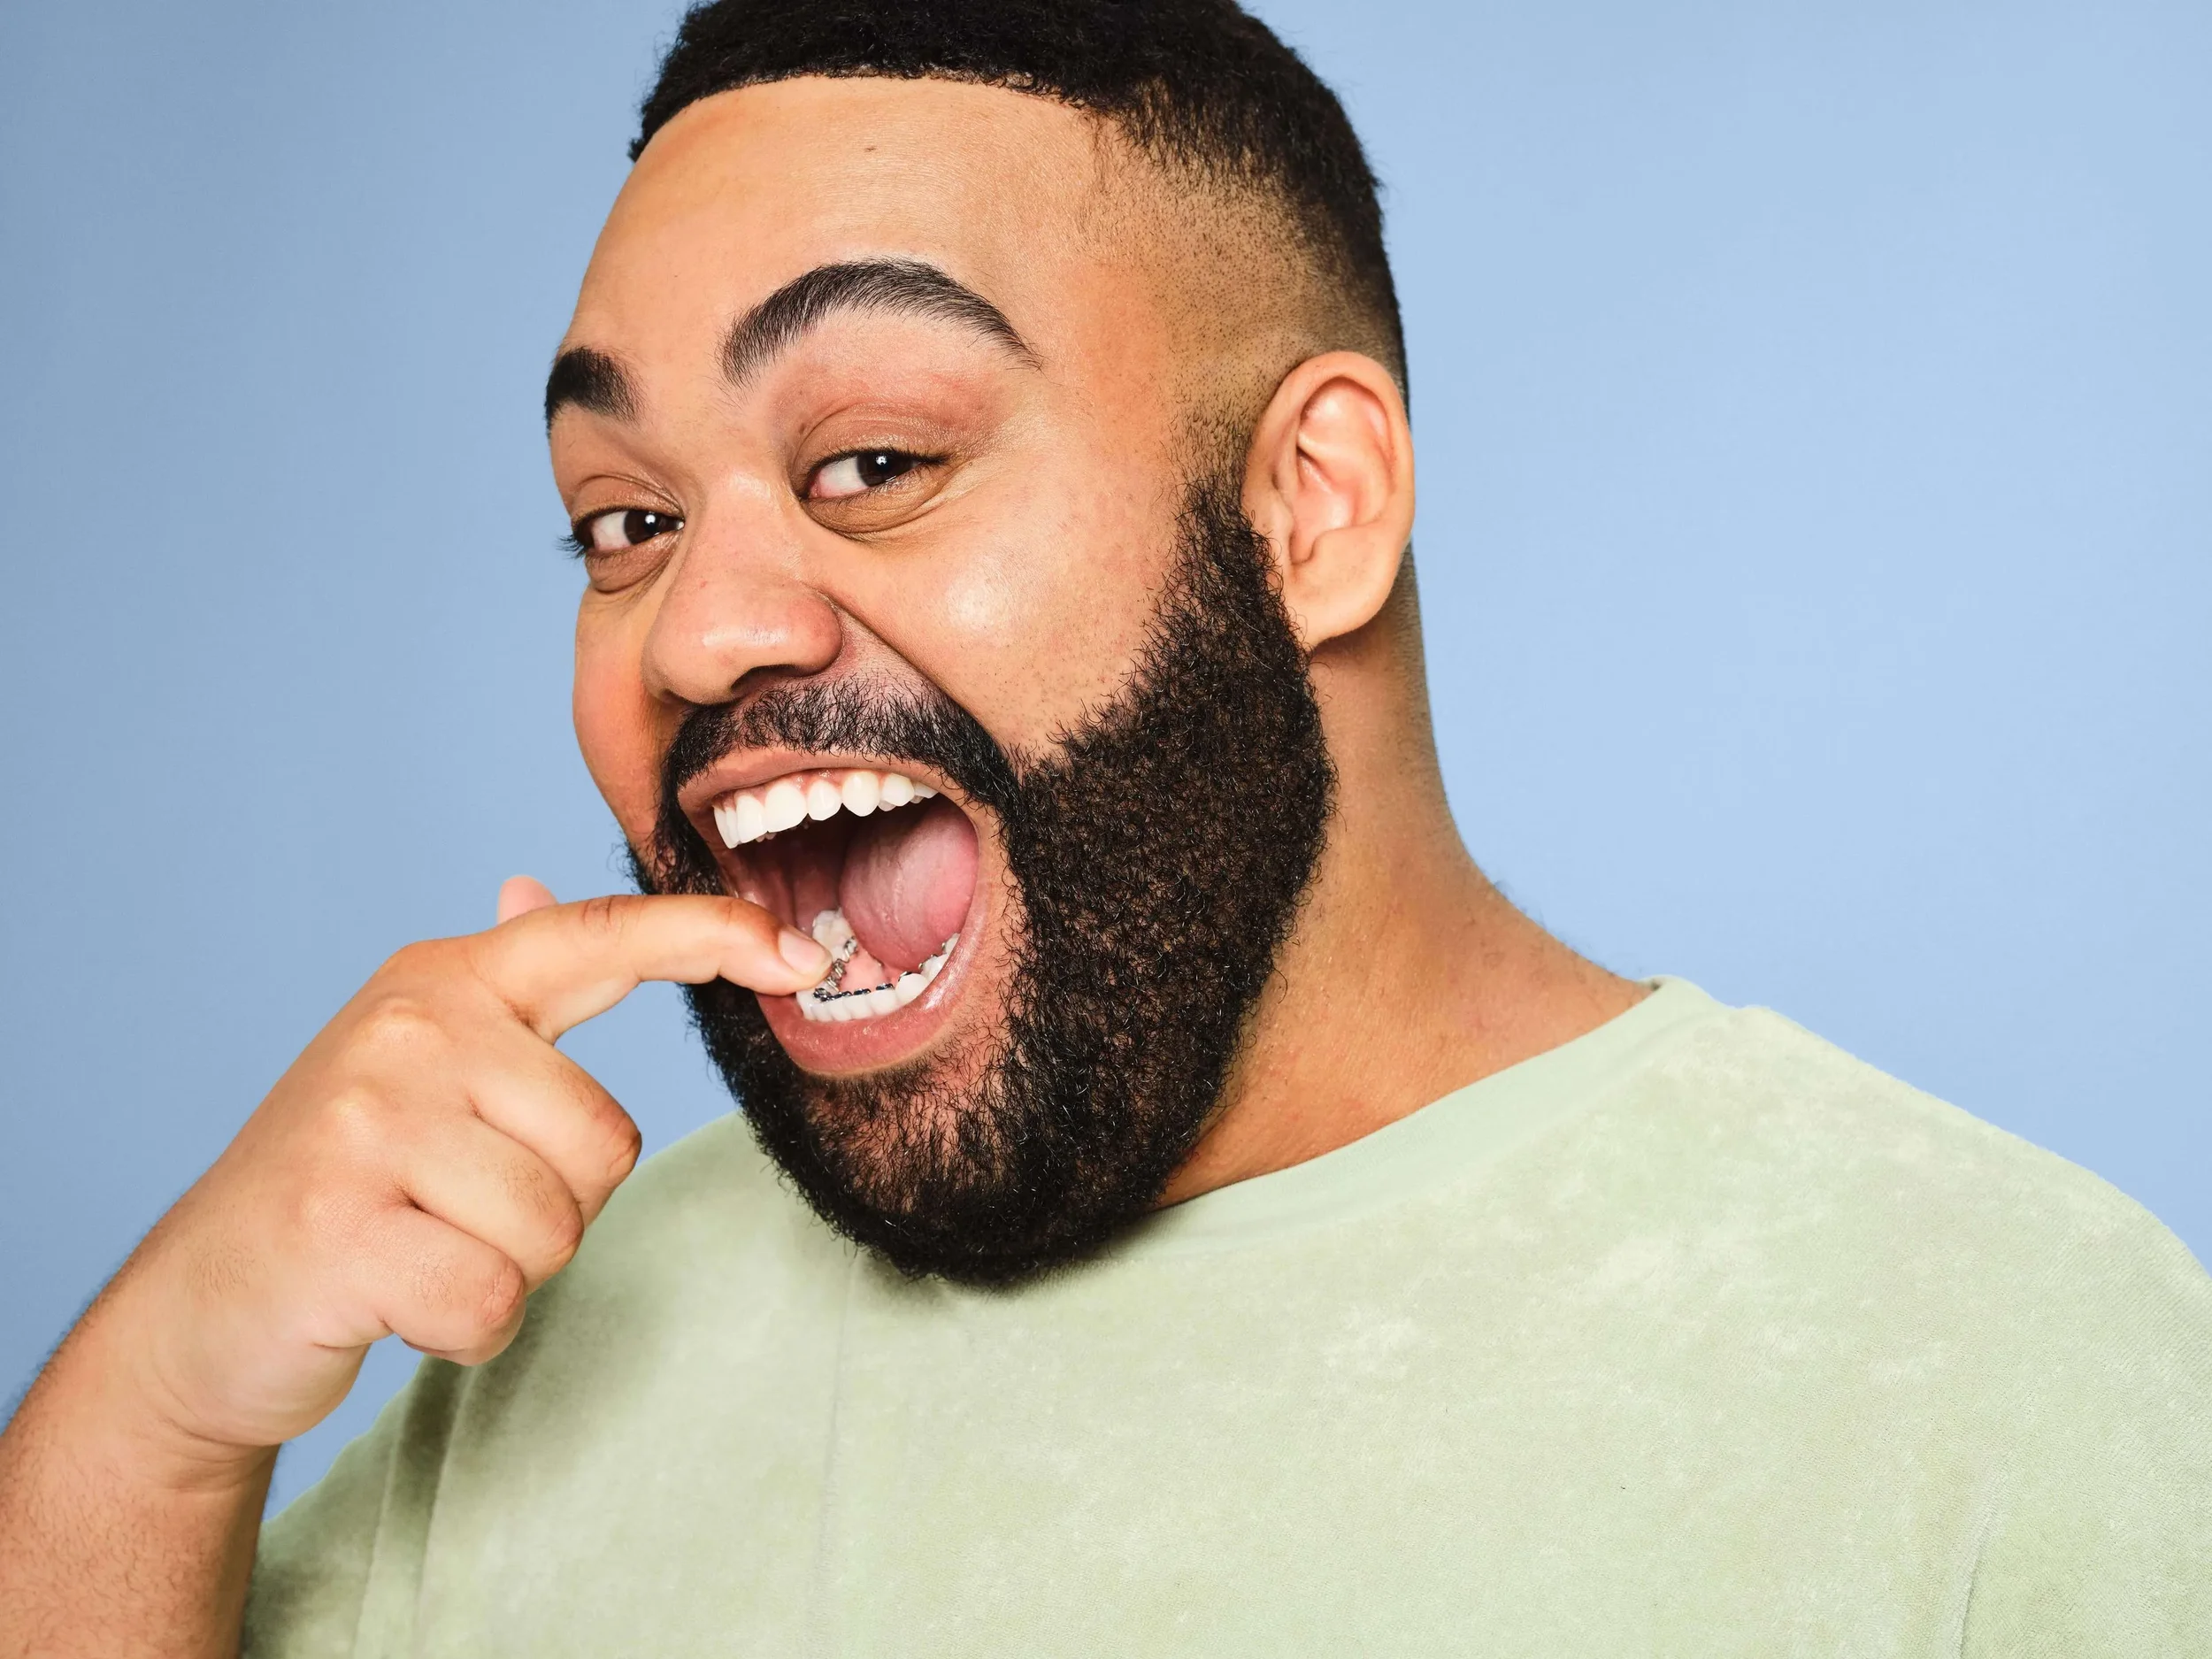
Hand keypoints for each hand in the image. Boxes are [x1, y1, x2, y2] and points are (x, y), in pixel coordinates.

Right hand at [89, 883, 829, 1472]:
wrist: (203, 1302)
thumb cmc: (344, 1182)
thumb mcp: (413, 1066)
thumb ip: (496, 989)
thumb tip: (529, 888)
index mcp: (444, 984)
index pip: (600, 937)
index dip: (710, 934)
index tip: (803, 956)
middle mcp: (409, 1031)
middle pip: (605, 1142)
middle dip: (556, 1209)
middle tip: (456, 1211)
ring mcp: (367, 1122)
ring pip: (555, 1229)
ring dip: (505, 1272)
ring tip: (421, 1248)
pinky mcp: (339, 1224)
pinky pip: (492, 1300)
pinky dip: (463, 1329)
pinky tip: (395, 1303)